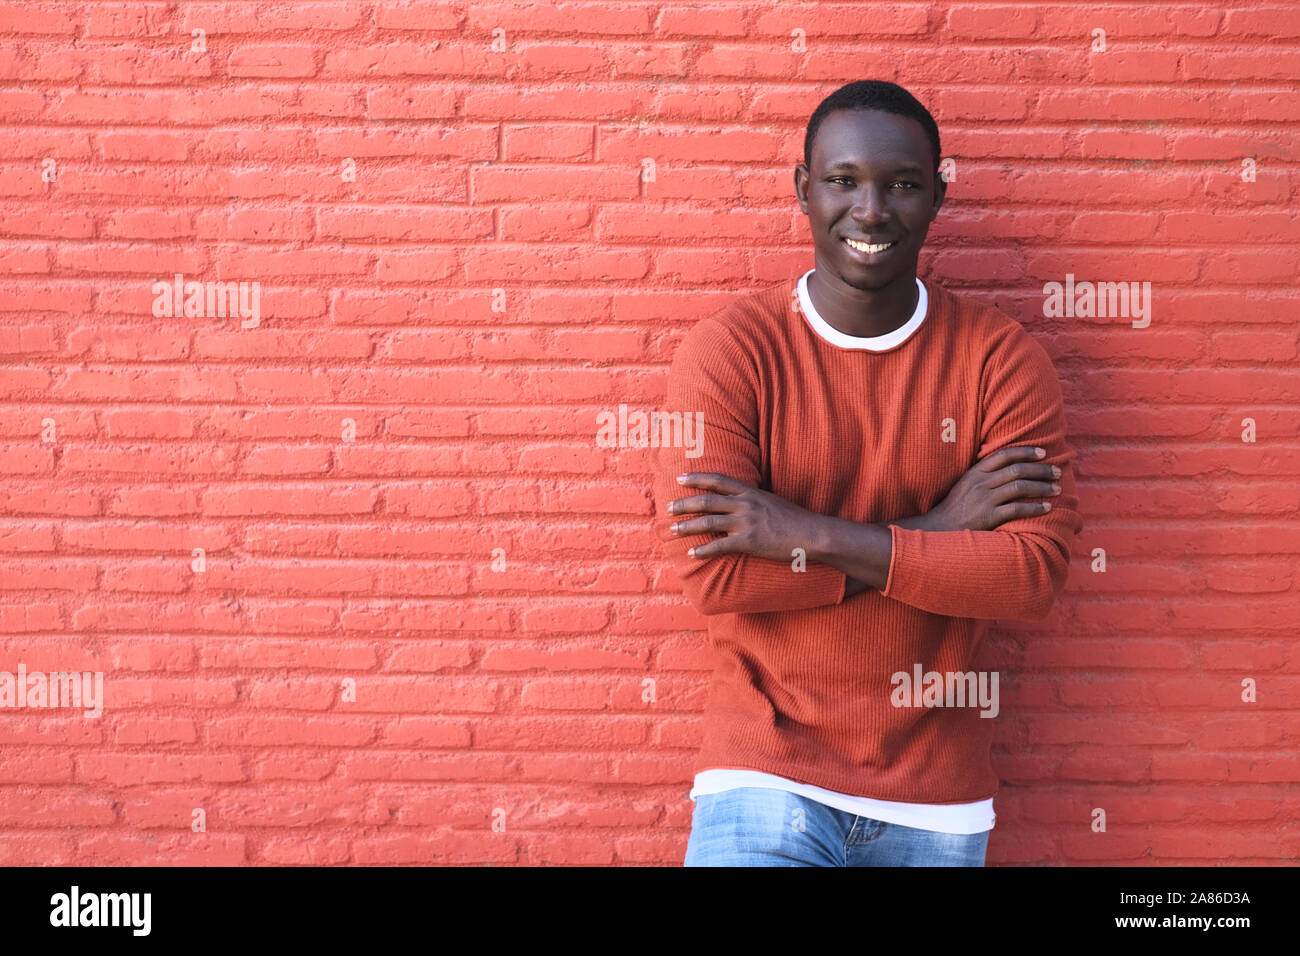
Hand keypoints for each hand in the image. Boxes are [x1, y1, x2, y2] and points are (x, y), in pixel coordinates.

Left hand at [667, 473, 821, 562]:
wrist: (811, 533)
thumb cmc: (795, 520)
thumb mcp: (772, 501)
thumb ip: (753, 500)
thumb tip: (738, 502)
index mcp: (750, 492)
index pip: (718, 480)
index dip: (697, 478)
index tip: (680, 478)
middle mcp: (745, 504)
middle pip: (706, 501)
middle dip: (684, 504)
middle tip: (668, 508)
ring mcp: (745, 523)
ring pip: (708, 522)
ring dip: (687, 526)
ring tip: (673, 530)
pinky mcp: (748, 542)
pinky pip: (719, 546)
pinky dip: (703, 550)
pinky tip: (692, 554)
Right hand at [925, 445, 1062, 532]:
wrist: (939, 529)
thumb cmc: (955, 508)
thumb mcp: (965, 485)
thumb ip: (984, 475)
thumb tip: (1010, 469)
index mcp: (975, 472)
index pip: (1004, 455)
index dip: (1025, 452)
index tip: (1043, 452)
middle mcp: (980, 483)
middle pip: (1017, 470)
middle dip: (1040, 470)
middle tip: (1057, 472)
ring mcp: (984, 499)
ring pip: (1019, 487)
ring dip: (1042, 487)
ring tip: (1057, 489)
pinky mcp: (988, 516)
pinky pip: (1017, 509)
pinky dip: (1034, 507)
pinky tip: (1047, 507)